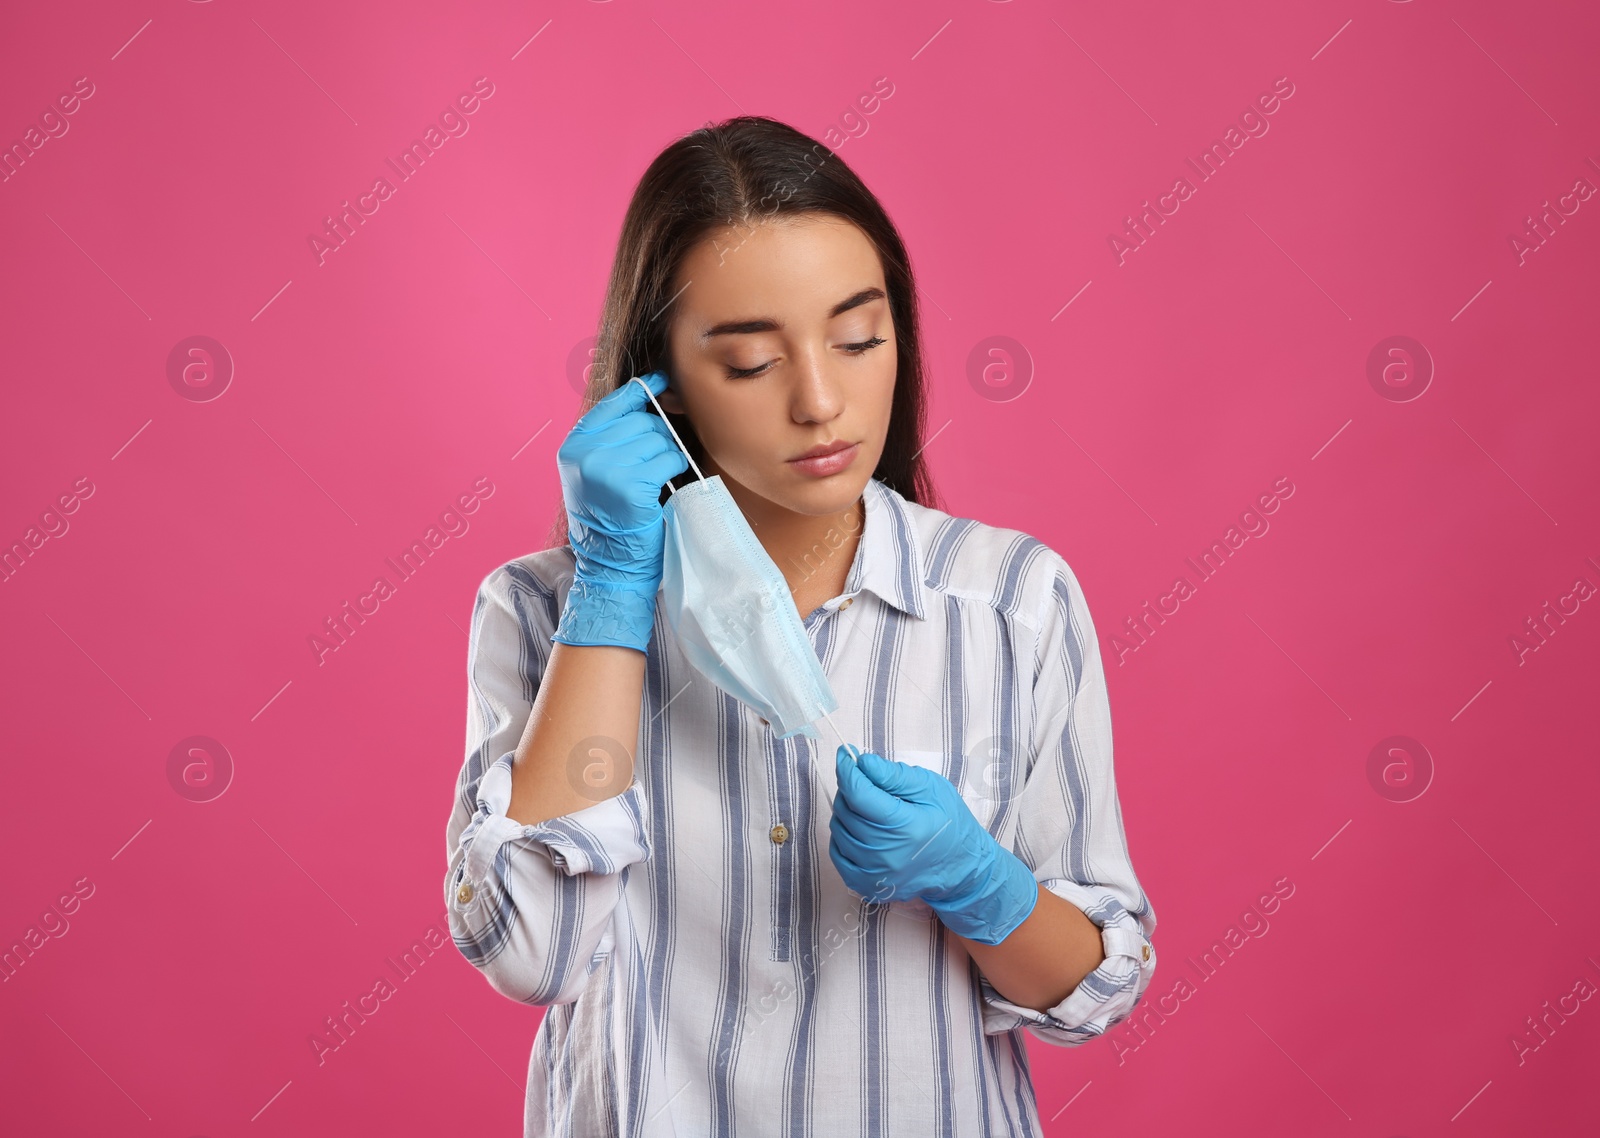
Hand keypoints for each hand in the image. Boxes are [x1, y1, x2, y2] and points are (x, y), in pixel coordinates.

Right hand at [551, 370, 688, 651]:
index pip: (614, 403)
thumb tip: (648, 399)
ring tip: (658, 479)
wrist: (610, 566)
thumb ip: (611, 439)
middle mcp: (585, 453)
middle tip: (658, 463)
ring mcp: (606, 468)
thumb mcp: (595, 472)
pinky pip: (667, 459)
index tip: (662, 380)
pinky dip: (674, 469)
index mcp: (575, 446)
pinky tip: (666, 484)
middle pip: (642, 421)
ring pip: (658, 439)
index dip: (642, 391)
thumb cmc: (610, 520)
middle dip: (659, 437)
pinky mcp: (630, 485)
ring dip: (668, 455)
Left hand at [827, 747, 1038, 944]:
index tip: (845, 754)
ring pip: (838, 830)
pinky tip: (862, 828)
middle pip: (846, 810)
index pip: (859, 794)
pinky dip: (843, 835)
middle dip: (851, 788)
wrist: (961, 868)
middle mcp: (886, 855)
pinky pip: (837, 853)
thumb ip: (894, 775)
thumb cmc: (949, 824)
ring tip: (870, 807)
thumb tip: (863, 763)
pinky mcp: (866, 885)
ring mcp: (874, 875)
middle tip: (867, 781)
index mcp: (906, 828)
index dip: (847, 770)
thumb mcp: (931, 789)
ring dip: (847, 811)